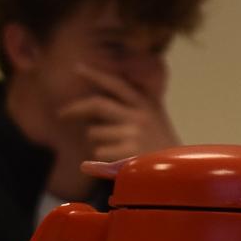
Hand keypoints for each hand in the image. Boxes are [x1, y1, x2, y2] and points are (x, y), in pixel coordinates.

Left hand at [58, 64, 179, 163]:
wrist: (178, 173)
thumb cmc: (163, 147)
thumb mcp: (156, 119)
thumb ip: (136, 105)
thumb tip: (102, 96)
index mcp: (146, 104)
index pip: (116, 84)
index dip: (96, 75)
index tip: (77, 68)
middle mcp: (140, 115)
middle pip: (97, 104)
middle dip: (75, 109)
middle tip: (61, 114)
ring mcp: (134, 133)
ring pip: (94, 133)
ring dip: (98, 142)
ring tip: (116, 151)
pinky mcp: (127, 152)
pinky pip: (97, 152)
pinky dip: (100, 161)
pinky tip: (118, 163)